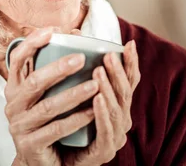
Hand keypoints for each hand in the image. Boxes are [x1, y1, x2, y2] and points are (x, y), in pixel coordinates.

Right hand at [5, 28, 99, 165]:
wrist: (38, 159)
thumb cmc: (45, 118)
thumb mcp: (45, 91)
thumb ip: (55, 65)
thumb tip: (76, 32)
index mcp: (14, 87)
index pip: (16, 59)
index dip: (32, 43)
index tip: (53, 30)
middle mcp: (12, 104)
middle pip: (33, 82)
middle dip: (58, 68)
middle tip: (82, 58)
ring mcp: (19, 126)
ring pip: (48, 107)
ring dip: (73, 94)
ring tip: (96, 84)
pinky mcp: (29, 144)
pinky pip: (55, 129)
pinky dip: (76, 119)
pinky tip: (93, 111)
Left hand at [63, 40, 140, 165]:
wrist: (54, 160)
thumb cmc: (64, 122)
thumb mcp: (73, 91)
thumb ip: (77, 67)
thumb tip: (73, 32)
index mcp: (117, 105)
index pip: (130, 81)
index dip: (131, 63)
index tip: (129, 44)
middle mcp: (121, 119)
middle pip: (126, 92)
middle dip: (119, 72)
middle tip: (109, 55)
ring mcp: (115, 136)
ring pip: (116, 109)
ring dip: (109, 89)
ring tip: (100, 72)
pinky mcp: (104, 152)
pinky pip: (105, 131)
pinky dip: (101, 113)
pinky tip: (97, 99)